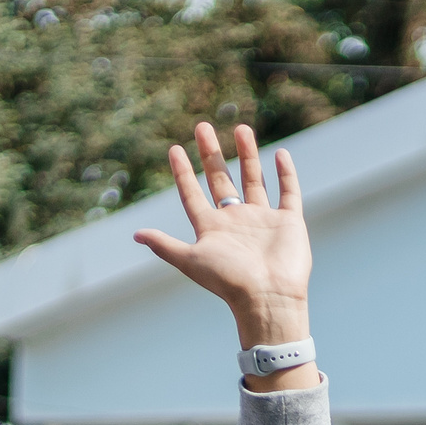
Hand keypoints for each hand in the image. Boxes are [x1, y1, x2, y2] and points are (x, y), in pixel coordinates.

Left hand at [134, 125, 311, 354]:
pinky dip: (286, 174)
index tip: (174, 150)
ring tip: (240, 128)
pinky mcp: (289, 222)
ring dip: (247, 155)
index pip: (193, 194)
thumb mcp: (191, 260)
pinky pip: (289, 192)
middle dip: (211, 154)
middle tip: (202, 127)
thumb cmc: (228, 281)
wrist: (268, 297)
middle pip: (221, 180)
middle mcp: (237, 221)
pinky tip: (281, 155)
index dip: (183, 173)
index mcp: (213, 228)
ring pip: (254, 180)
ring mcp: (264, 220)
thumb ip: (165, 246)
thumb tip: (135, 235)